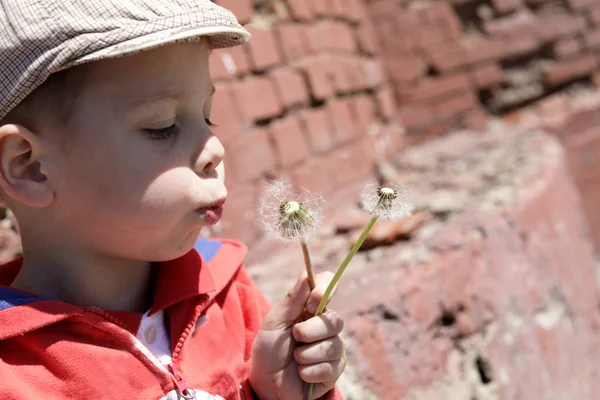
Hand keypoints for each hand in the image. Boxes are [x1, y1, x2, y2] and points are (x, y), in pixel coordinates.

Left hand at [249, 272, 345, 399]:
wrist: (266, 383)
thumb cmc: (269, 349)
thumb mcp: (275, 322)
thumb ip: (292, 300)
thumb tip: (307, 274)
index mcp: (312, 308)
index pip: (329, 287)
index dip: (326, 288)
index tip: (313, 299)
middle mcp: (326, 325)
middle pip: (335, 320)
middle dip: (311, 330)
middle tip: (295, 335)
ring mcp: (333, 348)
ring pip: (333, 345)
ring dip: (307, 354)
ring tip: (295, 358)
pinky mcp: (334, 371)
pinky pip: (330, 368)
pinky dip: (310, 371)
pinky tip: (301, 373)